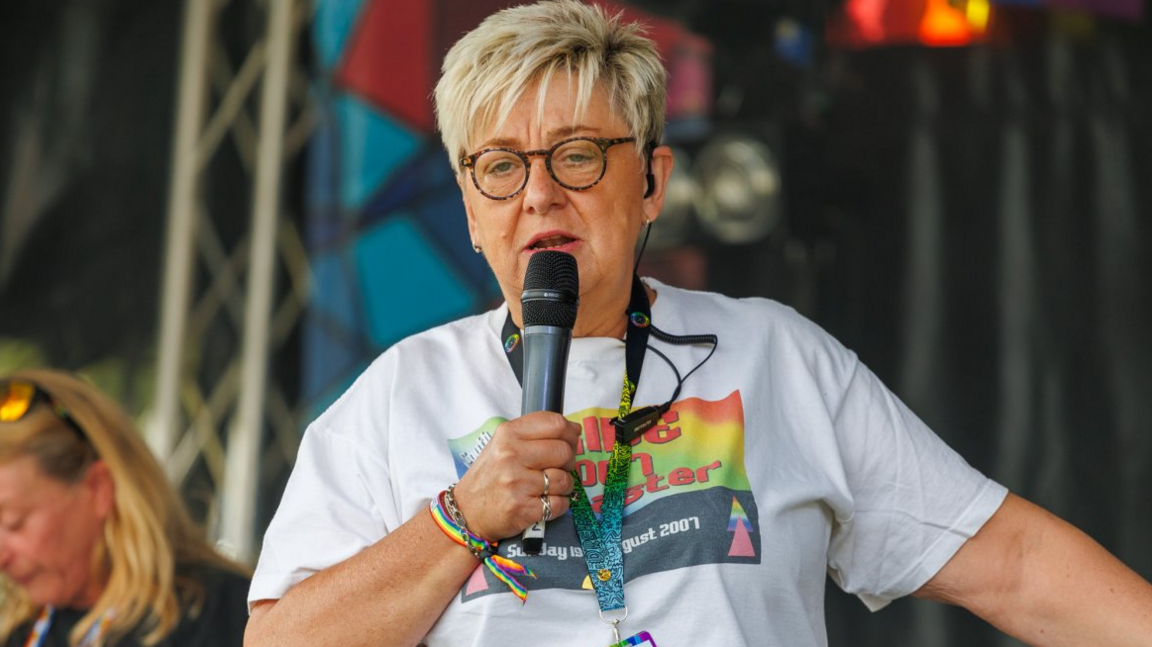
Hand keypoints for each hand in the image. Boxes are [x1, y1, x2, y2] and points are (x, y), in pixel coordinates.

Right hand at [451, 411, 579, 541]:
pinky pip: (560, 504)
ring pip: (565, 479)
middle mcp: (511, 456)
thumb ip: (535, 434)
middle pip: (564, 451)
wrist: (466, 511)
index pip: (555, 424)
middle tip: (559, 467)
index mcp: (508, 434)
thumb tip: (574, 429)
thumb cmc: (490, 476)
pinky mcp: (523, 508)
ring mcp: (516, 483)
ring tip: (548, 487)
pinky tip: (544, 502)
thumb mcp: (503, 444)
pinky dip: (558, 505)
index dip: (570, 432)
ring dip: (564, 486)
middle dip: (569, 461)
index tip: (570, 440)